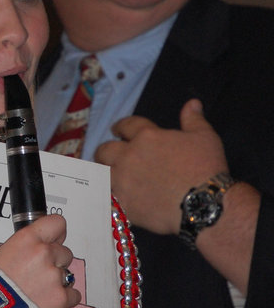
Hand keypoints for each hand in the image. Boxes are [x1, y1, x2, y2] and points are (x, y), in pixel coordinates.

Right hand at [0, 214, 79, 307]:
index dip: (56, 234)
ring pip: (69, 274)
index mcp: (28, 238)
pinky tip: (47, 302)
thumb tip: (42, 246)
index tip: (54, 241)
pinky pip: (73, 294)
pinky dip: (64, 300)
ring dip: (58, 282)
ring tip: (39, 291)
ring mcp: (53, 275)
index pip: (57, 223)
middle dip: (55, 263)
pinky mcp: (61, 297)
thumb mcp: (5, 253)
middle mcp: (43, 253)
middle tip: (39, 274)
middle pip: (65, 252)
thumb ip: (28, 247)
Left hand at [96, 99, 228, 233]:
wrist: (203, 204)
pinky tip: (113, 199)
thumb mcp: (205, 137)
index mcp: (146, 137)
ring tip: (107, 177)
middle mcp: (129, 156)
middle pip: (104, 150)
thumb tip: (192, 103)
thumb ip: (194, 120)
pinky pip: (109, 198)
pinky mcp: (125, 204)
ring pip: (102, 175)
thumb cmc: (206, 168)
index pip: (125, 126)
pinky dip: (110, 197)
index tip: (117, 130)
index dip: (120, 127)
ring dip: (104, 174)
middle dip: (105, 152)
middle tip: (107, 156)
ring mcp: (124, 181)